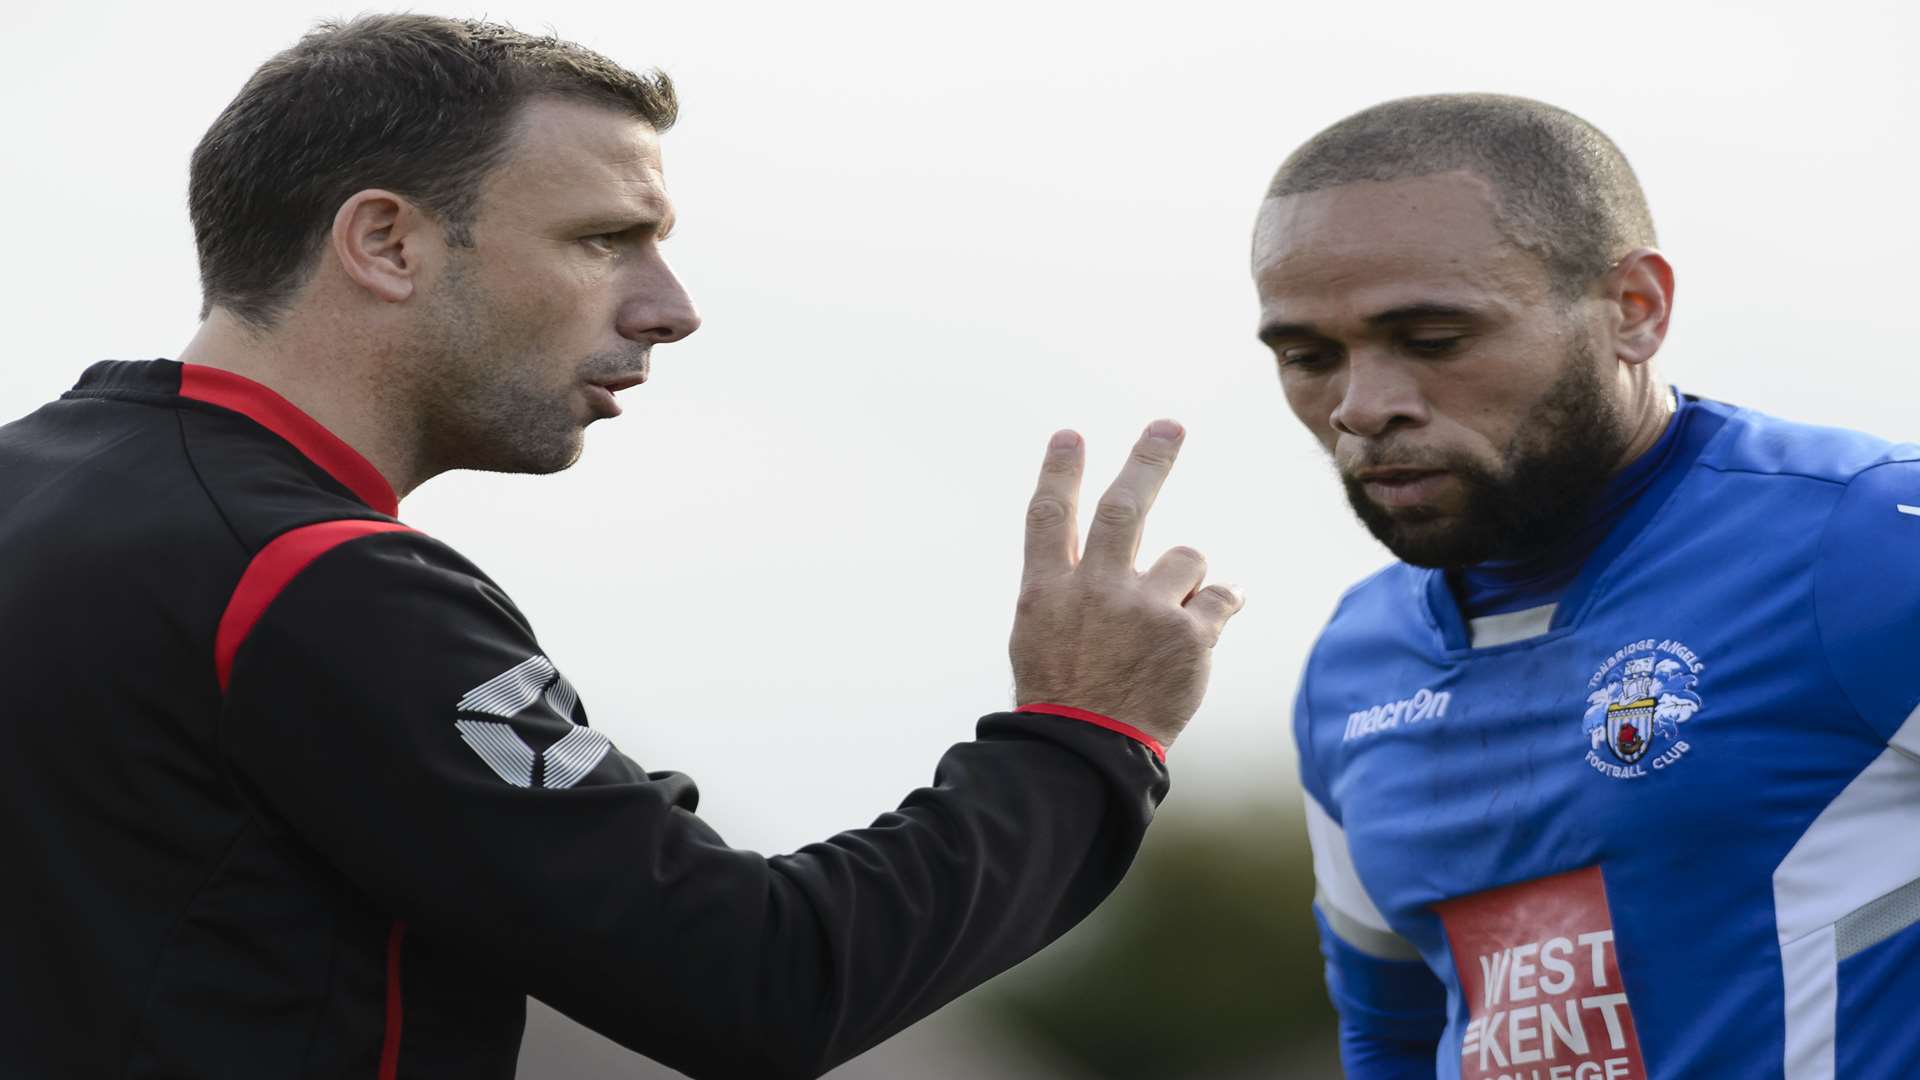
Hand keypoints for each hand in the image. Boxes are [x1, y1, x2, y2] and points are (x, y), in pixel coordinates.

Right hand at [1009, 420, 1243, 749]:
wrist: (1086, 752)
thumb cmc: (1062, 699)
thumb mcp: (1038, 637)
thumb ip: (1065, 591)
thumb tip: (1094, 557)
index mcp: (1048, 590)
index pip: (1049, 515)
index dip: (1060, 471)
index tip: (1070, 434)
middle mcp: (1094, 589)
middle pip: (1125, 507)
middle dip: (1148, 460)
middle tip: (1169, 425)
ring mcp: (1142, 609)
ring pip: (1185, 558)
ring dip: (1186, 579)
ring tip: (1171, 620)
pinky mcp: (1187, 635)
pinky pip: (1220, 596)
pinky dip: (1223, 600)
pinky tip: (1219, 613)